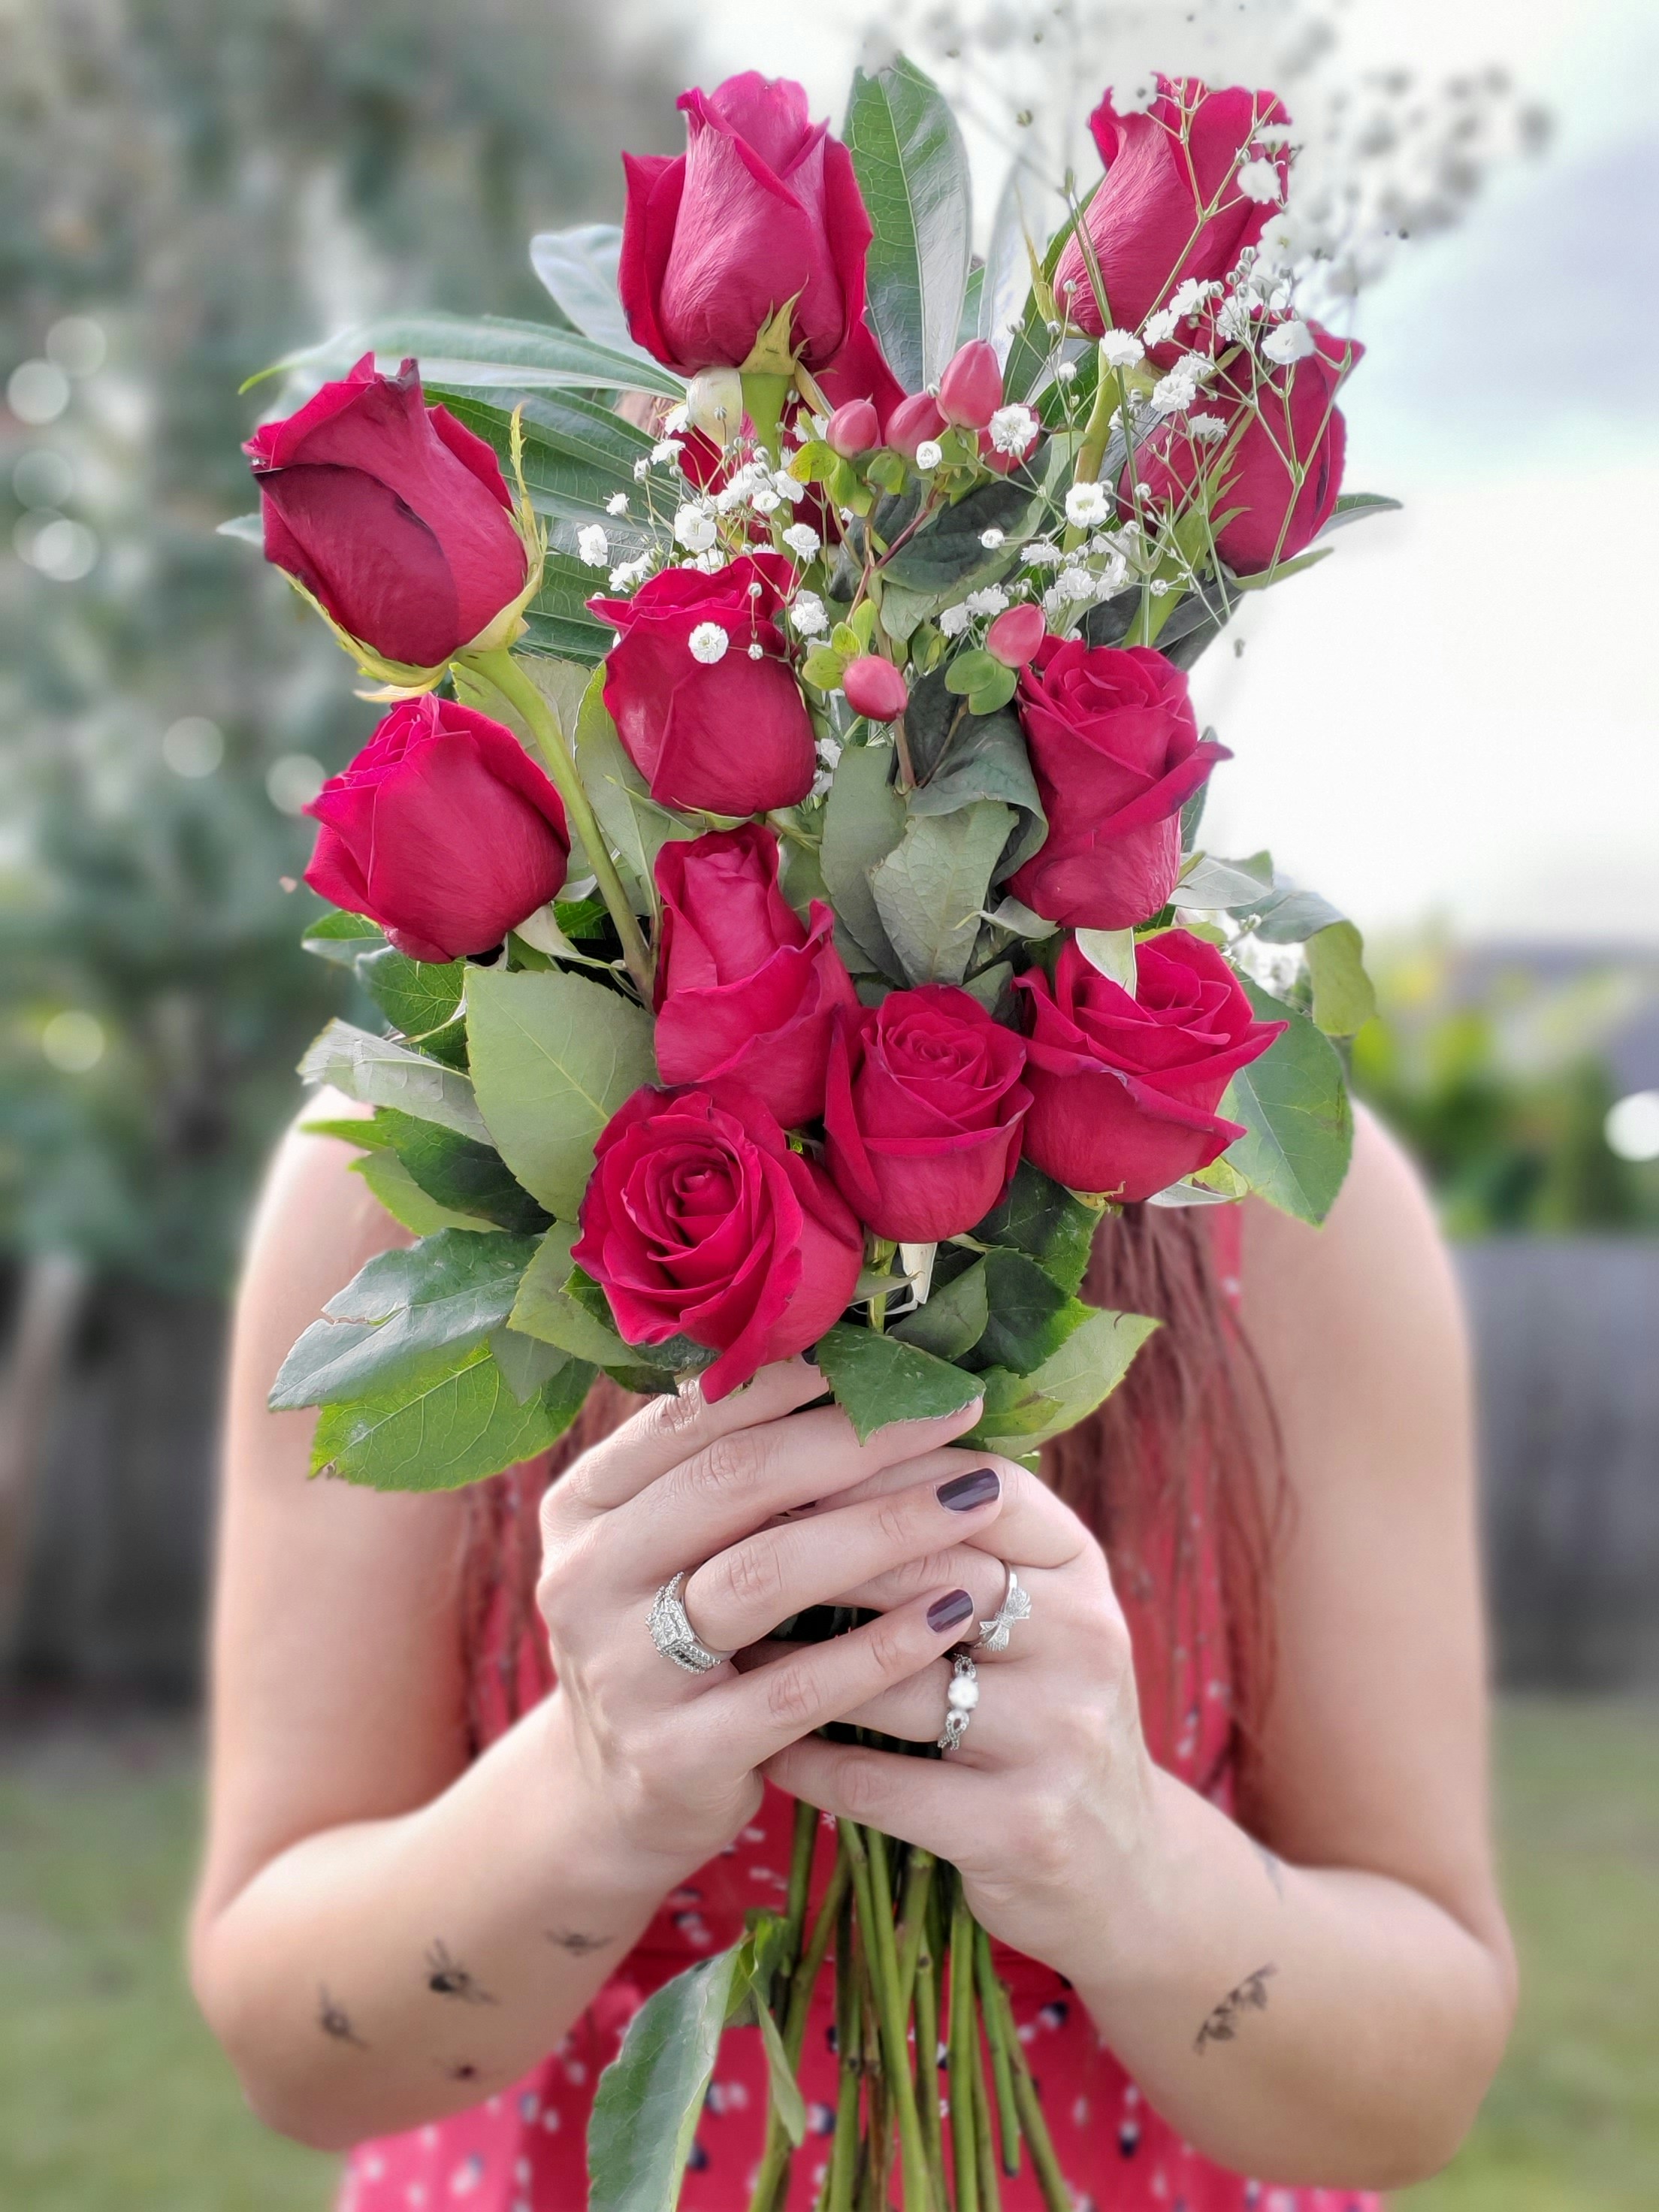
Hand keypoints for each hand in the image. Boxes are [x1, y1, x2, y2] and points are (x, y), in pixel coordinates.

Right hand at [534, 1360, 1007, 1883]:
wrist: (615, 1799)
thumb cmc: (673, 1641)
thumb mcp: (668, 1548)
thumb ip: (726, 1467)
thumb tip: (852, 1361)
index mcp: (585, 1504)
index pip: (695, 1415)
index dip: (799, 1379)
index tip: (897, 1359)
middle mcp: (586, 1576)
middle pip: (736, 1480)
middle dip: (860, 1439)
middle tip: (957, 1414)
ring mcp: (624, 1669)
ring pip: (766, 1574)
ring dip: (884, 1529)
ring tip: (975, 1499)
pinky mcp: (676, 1754)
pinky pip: (797, 1688)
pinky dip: (882, 1645)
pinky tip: (953, 1612)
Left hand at [760, 1451, 1159, 1973]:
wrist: (1122, 1873)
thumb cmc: (1042, 1712)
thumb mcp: (1032, 1612)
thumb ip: (957, 1535)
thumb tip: (820, 1443)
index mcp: (1082, 1568)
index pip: (979, 1485)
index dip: (876, 1469)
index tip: (782, 1464)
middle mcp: (1086, 1639)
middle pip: (930, 1568)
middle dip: (817, 1554)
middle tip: (722, 1544)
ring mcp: (1059, 1735)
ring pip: (895, 1677)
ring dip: (794, 1661)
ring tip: (724, 1642)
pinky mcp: (1020, 1827)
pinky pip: (880, 1779)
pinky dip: (808, 1759)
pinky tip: (761, 1744)